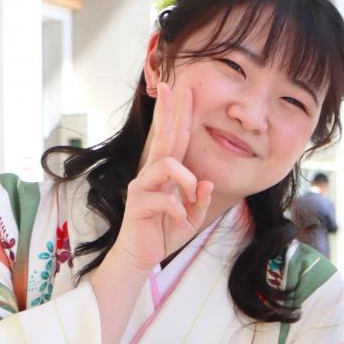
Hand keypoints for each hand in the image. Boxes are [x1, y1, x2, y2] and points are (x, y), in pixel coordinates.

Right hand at [112, 77, 214, 273]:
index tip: (183, 90)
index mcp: (166, 173)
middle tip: (170, 87)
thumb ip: (200, 200)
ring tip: (191, 200)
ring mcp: (142, 185)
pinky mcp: (137, 203)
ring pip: (167, 164)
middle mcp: (152, 173)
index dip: (178, 115)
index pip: (174, 138)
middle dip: (168, 111)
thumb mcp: (192, 216)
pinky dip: (180, 211)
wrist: (142, 256)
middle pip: (162, 137)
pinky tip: (179, 221)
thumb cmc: (165, 231)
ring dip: (187, 181)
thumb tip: (206, 182)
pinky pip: (165, 199)